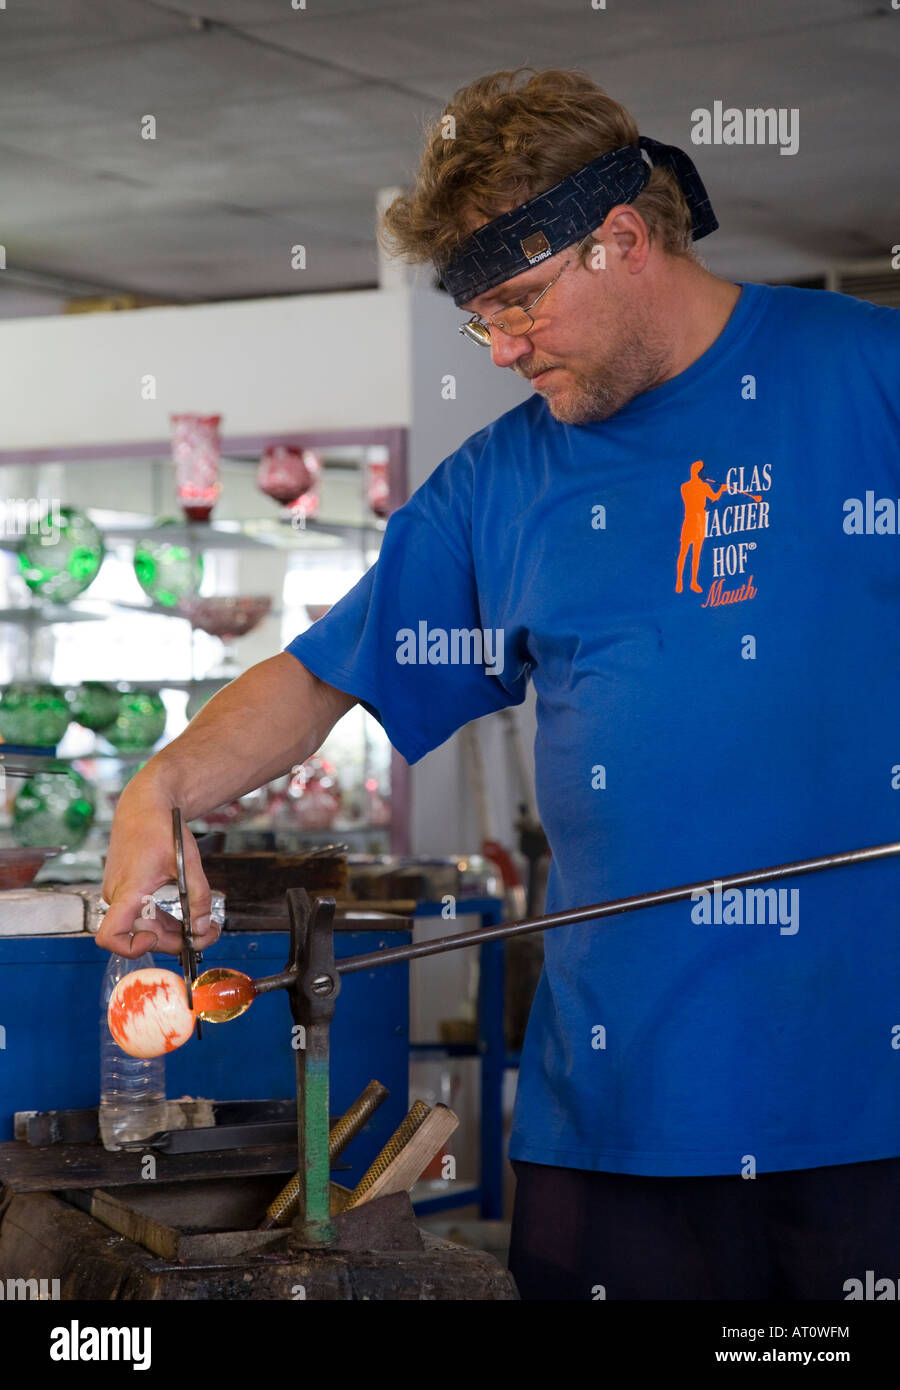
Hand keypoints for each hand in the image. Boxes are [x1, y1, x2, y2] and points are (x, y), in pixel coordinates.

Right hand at [96, 781, 219, 957]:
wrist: (143, 806)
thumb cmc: (161, 828)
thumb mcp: (187, 861)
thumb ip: (198, 897)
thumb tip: (202, 928)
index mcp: (128, 890)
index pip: (110, 937)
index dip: (131, 948)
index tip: (158, 936)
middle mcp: (118, 896)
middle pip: (141, 937)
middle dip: (175, 942)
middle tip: (208, 936)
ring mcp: (121, 894)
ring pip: (145, 927)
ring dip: (173, 933)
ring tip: (205, 928)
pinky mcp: (126, 890)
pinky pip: (143, 915)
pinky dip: (165, 921)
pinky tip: (188, 918)